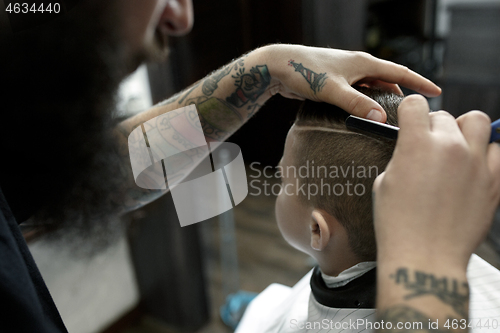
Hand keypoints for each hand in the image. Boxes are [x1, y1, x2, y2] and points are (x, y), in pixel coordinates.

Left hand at [261, 44, 440, 121]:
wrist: (278, 66)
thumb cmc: (305, 72)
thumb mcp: (332, 90)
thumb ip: (355, 104)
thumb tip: (380, 117)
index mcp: (363, 63)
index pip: (399, 72)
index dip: (419, 83)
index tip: (437, 92)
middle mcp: (357, 65)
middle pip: (388, 80)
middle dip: (402, 94)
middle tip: (413, 111)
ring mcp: (346, 73)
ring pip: (371, 87)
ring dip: (381, 99)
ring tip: (391, 116)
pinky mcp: (334, 82)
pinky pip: (357, 92)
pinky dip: (364, 102)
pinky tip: (363, 115)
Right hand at [373, 95, 499, 269]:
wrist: (425, 256)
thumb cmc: (398, 224)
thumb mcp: (385, 182)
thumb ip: (402, 157)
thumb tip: (413, 149)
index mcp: (417, 144)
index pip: (416, 105)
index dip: (409, 112)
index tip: (409, 121)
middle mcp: (450, 147)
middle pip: (445, 116)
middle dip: (434, 127)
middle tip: (428, 146)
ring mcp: (476, 163)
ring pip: (478, 122)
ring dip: (464, 130)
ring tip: (456, 148)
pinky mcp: (494, 182)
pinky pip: (499, 152)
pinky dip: (488, 152)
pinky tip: (476, 165)